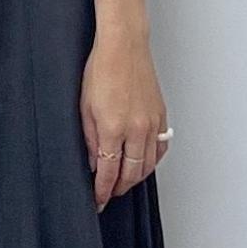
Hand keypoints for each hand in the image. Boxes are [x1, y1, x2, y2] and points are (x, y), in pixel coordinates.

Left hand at [81, 30, 169, 208]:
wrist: (124, 47)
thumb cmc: (102, 70)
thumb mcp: (85, 107)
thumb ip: (89, 139)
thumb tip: (94, 162)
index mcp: (113, 128)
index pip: (109, 172)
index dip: (102, 191)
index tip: (98, 200)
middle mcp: (136, 129)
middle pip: (131, 174)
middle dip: (119, 188)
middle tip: (108, 194)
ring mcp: (152, 123)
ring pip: (148, 165)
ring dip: (135, 178)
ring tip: (123, 182)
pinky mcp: (161, 116)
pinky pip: (160, 148)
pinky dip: (152, 161)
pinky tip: (143, 163)